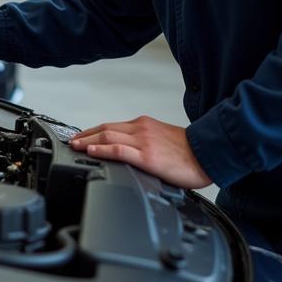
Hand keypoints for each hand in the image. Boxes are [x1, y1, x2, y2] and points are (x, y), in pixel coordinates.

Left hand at [69, 115, 211, 188]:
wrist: (209, 154)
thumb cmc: (189, 152)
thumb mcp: (162, 140)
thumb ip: (145, 143)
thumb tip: (130, 154)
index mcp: (144, 125)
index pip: (111, 126)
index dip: (93, 131)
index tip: (81, 137)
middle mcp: (141, 129)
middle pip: (105, 129)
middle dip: (85, 135)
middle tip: (72, 141)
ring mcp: (144, 141)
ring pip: (108, 136)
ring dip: (88, 141)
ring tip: (76, 146)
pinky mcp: (148, 156)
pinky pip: (120, 150)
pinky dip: (103, 149)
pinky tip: (93, 151)